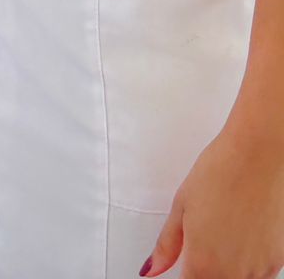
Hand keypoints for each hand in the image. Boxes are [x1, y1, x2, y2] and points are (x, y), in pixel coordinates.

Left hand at [142, 123, 283, 277]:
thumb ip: (166, 244)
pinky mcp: (279, 261)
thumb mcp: (181, 206)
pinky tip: (245, 238)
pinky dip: (251, 266)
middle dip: (205, 271)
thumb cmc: (220, 172)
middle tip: (205, 241)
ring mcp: (260, 270)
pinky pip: (262, 276)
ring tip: (225, 235)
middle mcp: (233, 274)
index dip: (185, 274)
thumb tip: (151, 269)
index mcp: (203, 263)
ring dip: (229, 270)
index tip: (185, 261)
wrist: (259, 155)